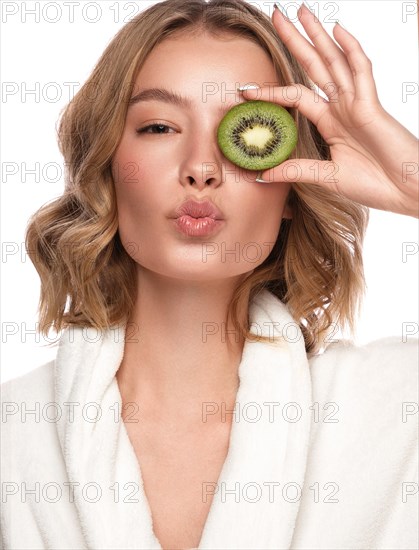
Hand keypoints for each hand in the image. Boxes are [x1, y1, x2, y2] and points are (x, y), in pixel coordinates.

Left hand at [241, 3, 418, 217]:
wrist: (405, 191)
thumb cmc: (374, 184)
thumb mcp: (327, 178)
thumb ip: (297, 171)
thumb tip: (263, 175)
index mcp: (330, 122)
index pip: (295, 96)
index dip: (271, 90)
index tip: (245, 89)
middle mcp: (341, 107)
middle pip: (313, 66)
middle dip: (295, 41)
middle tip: (276, 15)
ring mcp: (357, 103)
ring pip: (334, 61)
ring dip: (318, 36)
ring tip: (300, 12)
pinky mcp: (372, 105)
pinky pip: (362, 72)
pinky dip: (350, 50)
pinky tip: (337, 31)